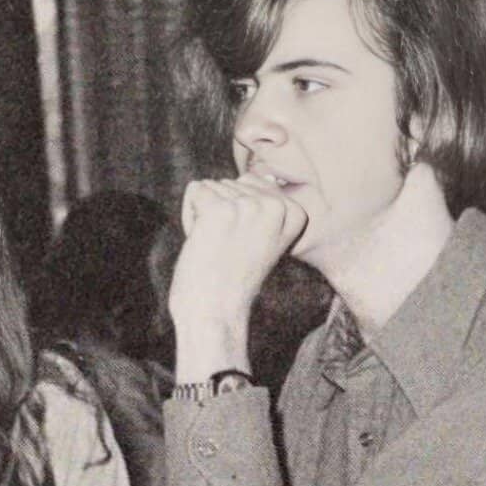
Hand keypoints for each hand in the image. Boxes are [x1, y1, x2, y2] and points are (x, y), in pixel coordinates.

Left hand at [168, 173, 306, 379]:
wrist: (216, 311)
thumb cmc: (233, 277)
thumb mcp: (263, 238)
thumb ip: (264, 207)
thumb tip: (257, 174)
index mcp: (295, 212)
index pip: (253, 182)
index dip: (239, 211)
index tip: (243, 242)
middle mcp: (276, 206)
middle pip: (231, 182)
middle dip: (220, 211)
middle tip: (227, 248)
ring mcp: (249, 207)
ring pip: (212, 186)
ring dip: (205, 216)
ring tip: (216, 248)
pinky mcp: (220, 210)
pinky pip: (195, 190)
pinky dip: (190, 215)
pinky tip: (202, 242)